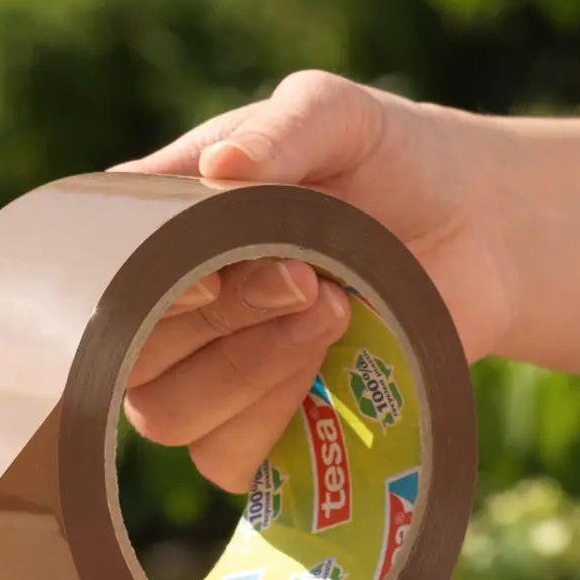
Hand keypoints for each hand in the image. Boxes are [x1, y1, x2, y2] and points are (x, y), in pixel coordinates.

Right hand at [120, 70, 517, 488]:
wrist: (479, 226)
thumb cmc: (392, 160)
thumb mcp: (341, 116)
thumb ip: (285, 127)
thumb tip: (220, 163)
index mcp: (157, 232)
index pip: (100, 279)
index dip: (140, 288)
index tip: (215, 270)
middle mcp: (165, 313)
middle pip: (130, 356)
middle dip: (219, 320)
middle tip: (304, 275)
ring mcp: (205, 380)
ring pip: (165, 417)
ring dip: (247, 371)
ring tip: (333, 309)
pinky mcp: (260, 436)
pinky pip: (224, 463)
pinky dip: (272, 419)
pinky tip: (330, 368)